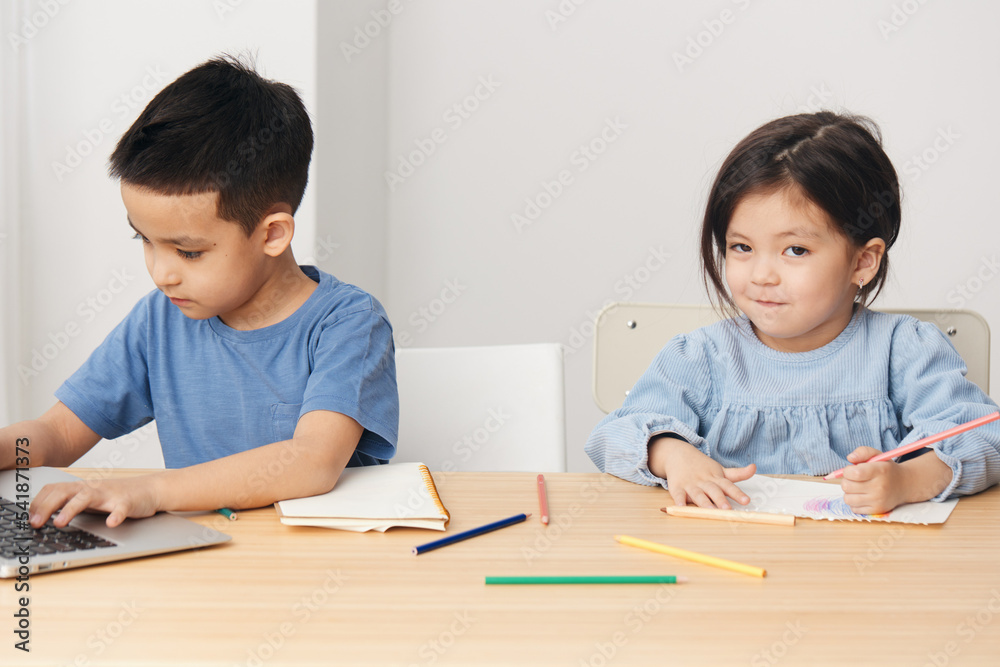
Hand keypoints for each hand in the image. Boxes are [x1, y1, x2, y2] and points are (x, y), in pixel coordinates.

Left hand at [29, 476, 161, 527]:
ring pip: (87, 497)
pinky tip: (111, 523)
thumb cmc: (118, 496)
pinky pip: (121, 508)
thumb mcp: (90, 498)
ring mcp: (110, 495)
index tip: (30, 518)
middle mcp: (93, 489)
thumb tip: (43, 516)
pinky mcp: (128, 502)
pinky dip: (116, 516)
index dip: (39, 503)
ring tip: (60, 522)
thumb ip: (70, 503)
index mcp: (82, 488)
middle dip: (47, 506)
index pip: (54, 489)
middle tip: (36, 523)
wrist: (150, 490)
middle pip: (64, 491)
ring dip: (71, 509)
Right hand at [650, 436, 755, 508]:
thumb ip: (738, 473)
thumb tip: (754, 468)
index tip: (746, 501)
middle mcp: (704, 482)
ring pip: (698, 494)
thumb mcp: (720, 470)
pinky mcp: (677, 487)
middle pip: (714, 491)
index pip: (729, 486)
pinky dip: (679, 500)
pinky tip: (681, 506)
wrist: (678, 454)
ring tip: (710, 510)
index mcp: (716, 479)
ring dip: (704, 502)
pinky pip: (678, 494)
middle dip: (720, 500)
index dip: (737, 494)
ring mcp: (690, 485)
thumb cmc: (702, 467)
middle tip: (727, 509)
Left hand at [840, 446, 907, 514]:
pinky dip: (854, 502)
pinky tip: (862, 496)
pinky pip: (853, 508)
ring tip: (858, 488)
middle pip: (847, 486)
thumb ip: (862, 452)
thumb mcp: (877, 455)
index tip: (852, 470)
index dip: (847, 471)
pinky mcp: (876, 511)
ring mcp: (878, 501)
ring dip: (849, 493)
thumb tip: (850, 458)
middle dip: (847, 481)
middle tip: (854, 479)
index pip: (854, 473)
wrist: (904, 485)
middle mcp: (880, 487)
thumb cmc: (886, 469)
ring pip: (847, 499)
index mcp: (880, 471)